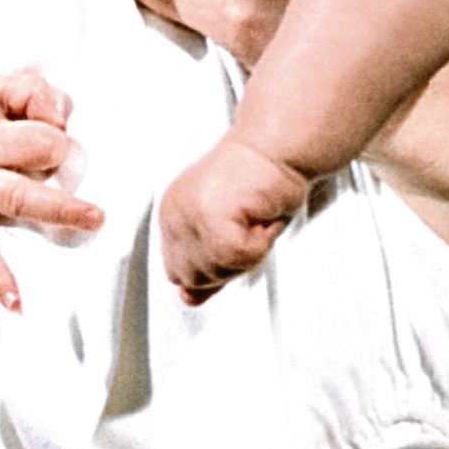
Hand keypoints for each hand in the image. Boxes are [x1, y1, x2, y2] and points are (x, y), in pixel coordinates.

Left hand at [159, 135, 309, 303]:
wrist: (277, 148)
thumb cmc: (260, 183)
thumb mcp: (229, 233)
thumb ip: (207, 267)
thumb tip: (189, 300)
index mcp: (171, 218)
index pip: (179, 272)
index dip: (215, 267)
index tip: (236, 237)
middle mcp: (173, 215)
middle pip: (196, 277)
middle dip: (232, 262)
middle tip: (250, 227)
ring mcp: (189, 215)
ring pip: (218, 270)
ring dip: (250, 250)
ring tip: (256, 217)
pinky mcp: (211, 216)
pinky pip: (240, 256)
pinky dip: (262, 241)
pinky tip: (261, 215)